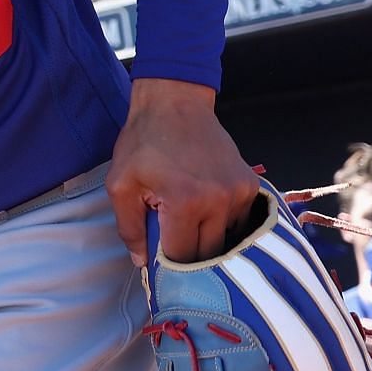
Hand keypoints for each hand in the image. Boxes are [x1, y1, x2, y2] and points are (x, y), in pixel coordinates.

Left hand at [106, 78, 258, 265]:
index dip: (168, 266)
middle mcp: (219, 200)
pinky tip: (206, 216)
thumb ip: (129, 227)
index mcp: (185, 202)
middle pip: (209, 253)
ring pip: (229, 240)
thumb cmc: (143, 143)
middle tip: (173, 249)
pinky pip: (241, 221)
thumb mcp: (120, 184)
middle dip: (190, 258)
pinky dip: (225, 225)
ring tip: (189, 230)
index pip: (182, 256)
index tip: (160, 266)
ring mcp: (239, 193)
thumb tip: (141, 262)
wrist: (175, 103)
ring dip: (210, 242)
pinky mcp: (251, 185)